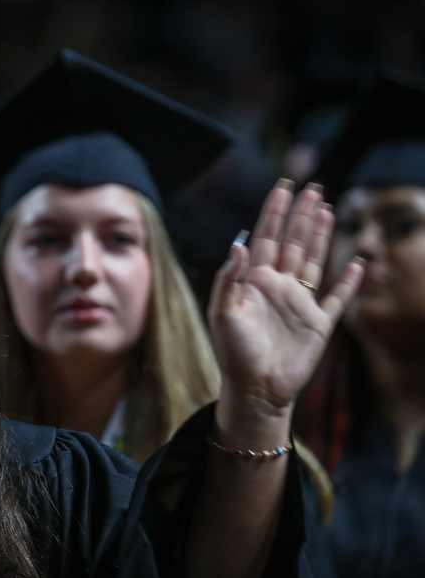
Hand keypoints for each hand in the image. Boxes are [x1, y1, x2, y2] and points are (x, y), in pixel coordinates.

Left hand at [208, 180, 363, 445]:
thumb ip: (228, 279)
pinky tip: (356, 263)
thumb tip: (238, 244)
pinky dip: (348, 282)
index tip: (282, 188)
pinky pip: (336, 298)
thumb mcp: (222, 314)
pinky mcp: (318, 324)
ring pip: (313, 261)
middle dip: (301, 216)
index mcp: (254, 282)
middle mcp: (278, 287)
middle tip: (311, 188)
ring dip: (321, 236)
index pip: (265, 238)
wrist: (255, 389)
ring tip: (327, 210)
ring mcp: (299, 304)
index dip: (274, 213)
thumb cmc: (233, 354)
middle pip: (293, 243)